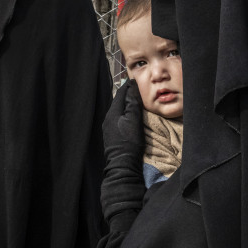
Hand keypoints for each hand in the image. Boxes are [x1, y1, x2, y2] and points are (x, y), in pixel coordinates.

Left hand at [100, 80, 146, 230]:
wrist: (122, 165)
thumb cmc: (129, 142)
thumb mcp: (134, 120)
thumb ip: (132, 103)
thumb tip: (132, 86)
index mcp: (112, 113)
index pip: (121, 94)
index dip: (129, 86)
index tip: (138, 81)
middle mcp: (108, 119)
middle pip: (119, 102)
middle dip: (128, 95)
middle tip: (139, 90)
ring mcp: (109, 128)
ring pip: (119, 111)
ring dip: (127, 105)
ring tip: (137, 101)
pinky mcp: (113, 136)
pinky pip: (119, 119)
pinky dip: (126, 114)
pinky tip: (132, 117)